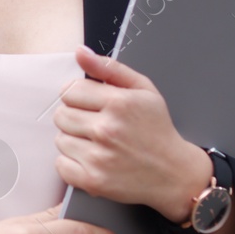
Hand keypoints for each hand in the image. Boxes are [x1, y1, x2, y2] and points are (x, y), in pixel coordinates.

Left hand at [51, 45, 210, 220]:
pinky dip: (72, 163)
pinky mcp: (93, 181)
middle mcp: (107, 129)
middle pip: (61, 115)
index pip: (69, 91)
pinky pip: (61, 164)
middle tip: (96, 125)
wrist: (174, 174)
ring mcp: (99, 157)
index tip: (91, 105)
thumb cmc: (157, 129)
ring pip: (60, 139)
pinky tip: (92, 160)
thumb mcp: (143, 89)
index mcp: (118, 103)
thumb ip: (109, 68)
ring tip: (97, 144)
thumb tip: (80, 52)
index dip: (79, 97)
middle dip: (75, 118)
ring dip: (74, 141)